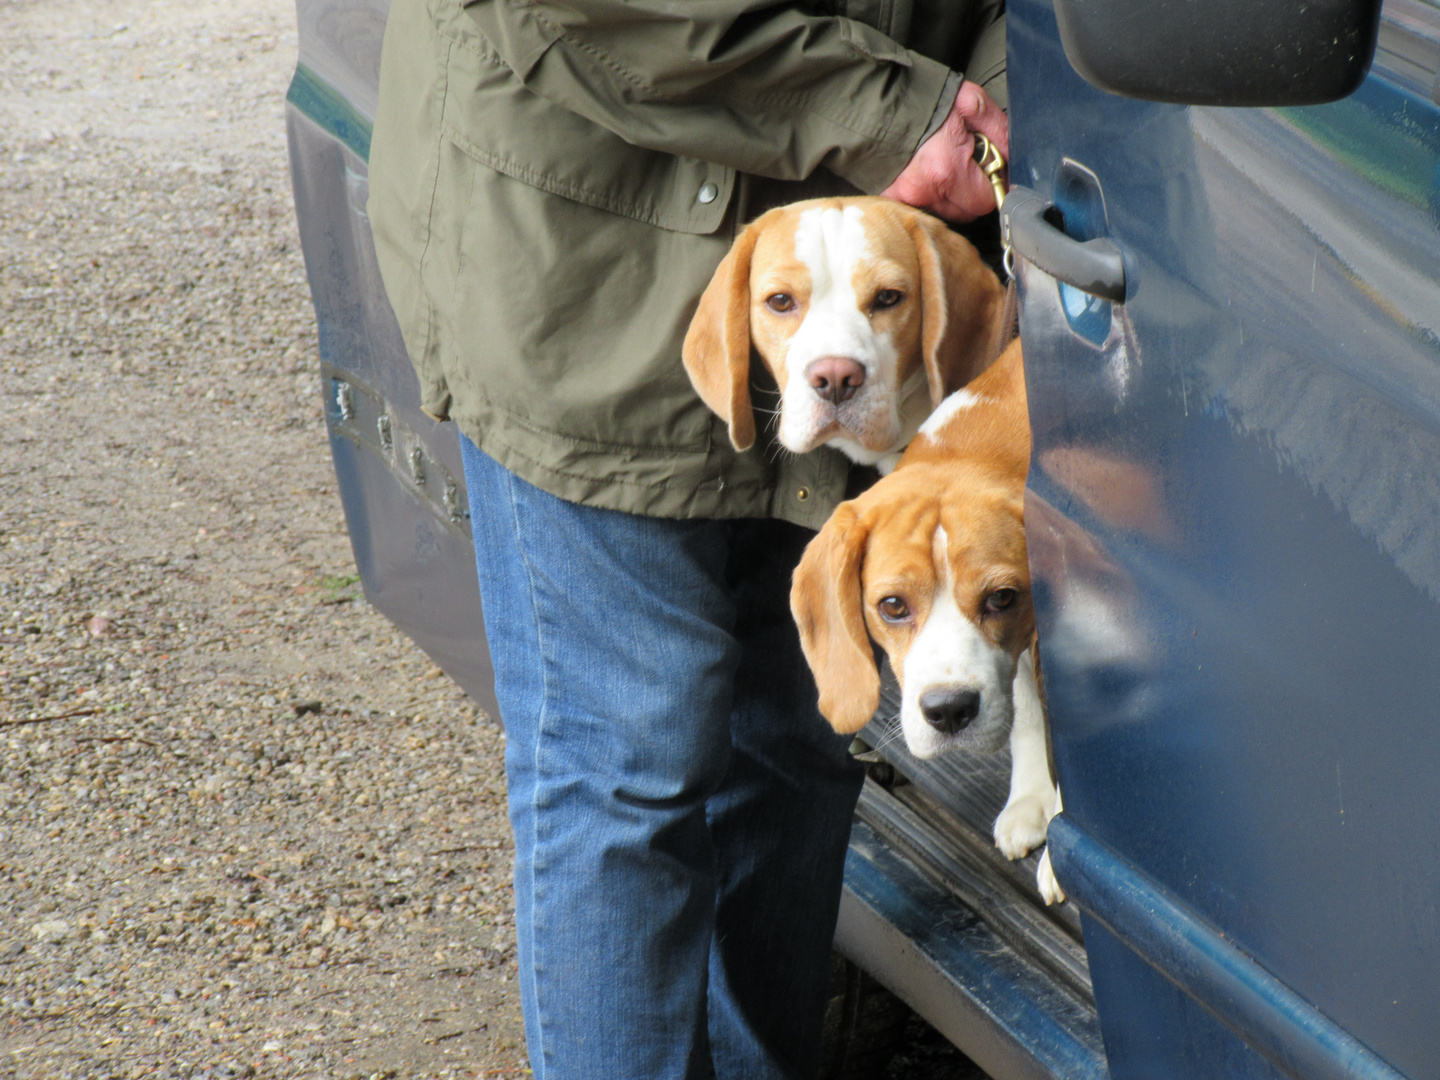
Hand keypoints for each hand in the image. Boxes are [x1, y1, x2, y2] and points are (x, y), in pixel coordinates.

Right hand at [881, 80, 1008, 222]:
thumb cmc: (924, 102)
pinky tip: (927, 176)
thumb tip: (1015, 158)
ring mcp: (905, 200)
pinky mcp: (891, 200)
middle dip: (973, 192)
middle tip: (965, 164)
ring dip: (952, 196)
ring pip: (945, 213)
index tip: (988, 168)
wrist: (878, 99)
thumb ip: (1000, 131)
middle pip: (966, 212)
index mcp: (948, 170)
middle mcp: (925, 192)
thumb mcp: (972, 104)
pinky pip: (921, 210)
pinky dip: (929, 196)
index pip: (986, 201)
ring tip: (944, 167)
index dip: (993, 184)